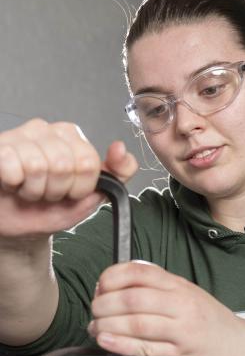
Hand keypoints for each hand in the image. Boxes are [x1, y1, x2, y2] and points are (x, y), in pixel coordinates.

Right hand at [0, 119, 136, 238]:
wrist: (19, 225)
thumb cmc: (52, 207)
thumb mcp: (93, 195)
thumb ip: (118, 173)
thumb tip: (121, 149)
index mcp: (72, 138)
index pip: (88, 162)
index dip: (79, 187)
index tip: (69, 191)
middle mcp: (46, 130)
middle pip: (64, 164)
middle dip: (56, 190)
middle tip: (47, 192)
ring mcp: (20, 135)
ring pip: (38, 166)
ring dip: (34, 190)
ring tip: (29, 189)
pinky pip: (12, 165)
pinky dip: (14, 184)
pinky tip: (13, 183)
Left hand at [88, 261, 244, 355]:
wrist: (237, 345)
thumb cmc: (207, 318)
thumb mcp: (186, 291)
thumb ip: (155, 284)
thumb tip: (112, 282)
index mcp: (180, 286)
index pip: (138, 272)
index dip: (110, 277)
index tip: (101, 287)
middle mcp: (182, 306)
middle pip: (132, 299)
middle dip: (103, 304)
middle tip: (95, 311)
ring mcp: (182, 332)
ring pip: (136, 324)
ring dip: (107, 325)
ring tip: (96, 328)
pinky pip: (145, 350)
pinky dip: (120, 344)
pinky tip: (106, 341)